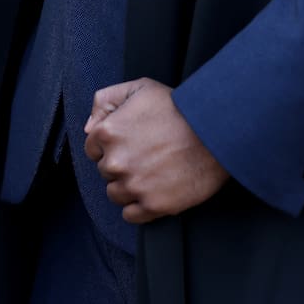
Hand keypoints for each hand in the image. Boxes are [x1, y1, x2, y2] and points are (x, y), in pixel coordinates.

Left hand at [82, 78, 228, 223]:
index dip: (111, 147)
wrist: (215, 131)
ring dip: (128, 187)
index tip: (130, 144)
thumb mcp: (139, 88)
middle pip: (105, 172)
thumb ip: (105, 101)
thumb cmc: (178, 107)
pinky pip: (131, 215)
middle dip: (121, 165)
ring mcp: (134, 185)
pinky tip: (152, 193)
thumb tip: (88, 128)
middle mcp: (115, 161)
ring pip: (115, 194)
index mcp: (107, 132)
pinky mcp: (153, 205)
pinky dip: (138, 208)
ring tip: (151, 174)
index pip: (93, 149)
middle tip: (145, 156)